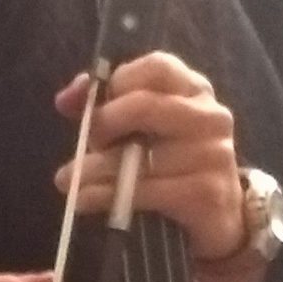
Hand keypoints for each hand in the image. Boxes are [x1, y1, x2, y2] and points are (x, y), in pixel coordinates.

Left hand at [53, 51, 260, 281]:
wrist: (216, 214)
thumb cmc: (168, 159)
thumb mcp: (137, 126)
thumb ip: (102, 105)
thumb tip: (65, 99)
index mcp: (193, 89)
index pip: (157, 67)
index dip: (118, 81)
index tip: (93, 102)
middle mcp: (209, 116)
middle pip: (144, 105)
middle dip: (104, 123)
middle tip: (84, 140)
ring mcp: (213, 154)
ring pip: (138, 156)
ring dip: (93, 169)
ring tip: (66, 180)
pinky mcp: (207, 192)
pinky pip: (144, 190)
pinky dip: (104, 195)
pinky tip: (84, 200)